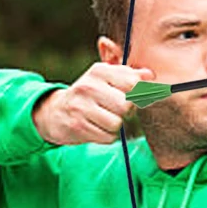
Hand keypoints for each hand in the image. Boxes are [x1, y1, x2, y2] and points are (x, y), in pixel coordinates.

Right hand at [34, 63, 152, 145]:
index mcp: (99, 71)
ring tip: (105, 120)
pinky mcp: (77, 126)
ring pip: (117, 123)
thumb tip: (150, 76)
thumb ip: (130, 75)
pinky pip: (108, 137)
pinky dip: (107, 136)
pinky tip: (97, 128)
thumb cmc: (90, 95)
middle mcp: (88, 86)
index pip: (133, 83)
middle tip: (116, 111)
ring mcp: (81, 106)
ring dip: (116, 126)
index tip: (131, 97)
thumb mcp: (107, 79)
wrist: (56, 112)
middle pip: (126, 106)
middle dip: (126, 112)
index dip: (137, 94)